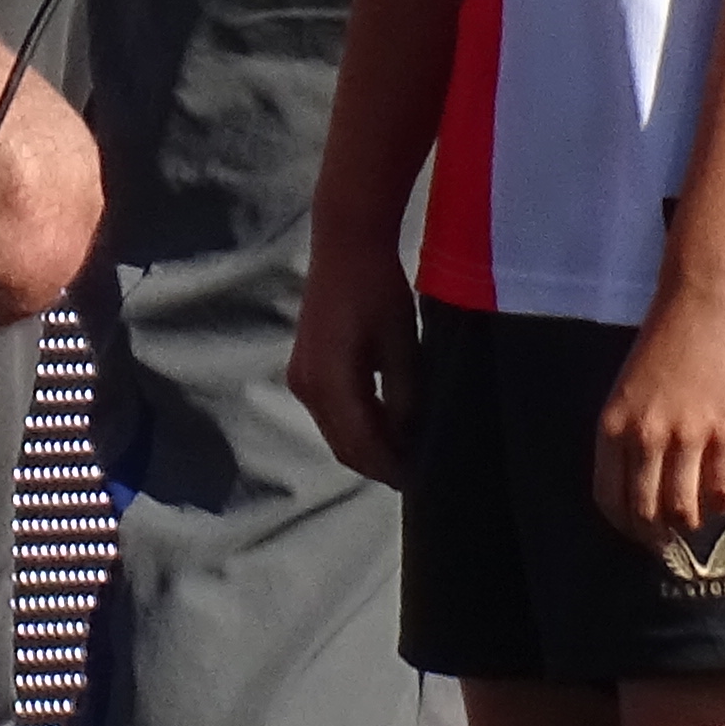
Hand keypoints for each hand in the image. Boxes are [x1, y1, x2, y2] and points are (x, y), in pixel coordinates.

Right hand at [287, 234, 420, 485]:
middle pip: (344, 446)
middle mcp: (307, 387)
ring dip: (368, 446)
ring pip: (336, 433)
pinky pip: (331, 413)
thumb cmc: (378, 288)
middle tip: (417, 471)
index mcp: (330, 382)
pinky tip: (385, 422)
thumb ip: (405, 396)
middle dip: (379, 463)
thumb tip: (410, 436)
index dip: (391, 467)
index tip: (422, 480)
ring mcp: (302, 379)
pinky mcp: (305, 369)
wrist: (345, 245)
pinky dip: (357, 426)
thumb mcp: (402, 344)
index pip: (361, 445)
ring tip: (406, 450)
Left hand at [591, 278, 724, 553]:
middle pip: (645, 510)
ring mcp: (687, 435)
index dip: (623, 524)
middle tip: (668, 542)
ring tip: (697, 522)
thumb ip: (629, 429)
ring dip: (690, 523)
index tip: (636, 531)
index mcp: (613, 424)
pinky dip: (724, 503)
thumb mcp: (628, 387)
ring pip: (684, 507)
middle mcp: (644, 436)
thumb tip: (639, 475)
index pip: (608, 496)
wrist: (703, 300)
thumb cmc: (665, 338)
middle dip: (655, 536)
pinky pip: (724, 487)